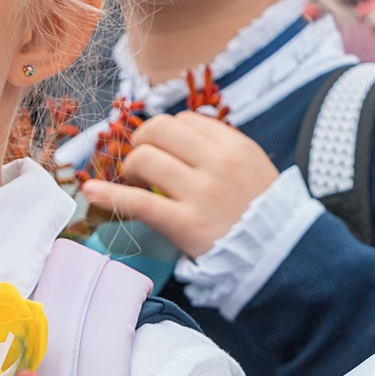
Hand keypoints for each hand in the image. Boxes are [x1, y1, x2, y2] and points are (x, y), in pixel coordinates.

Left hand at [83, 110, 281, 257]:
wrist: (282, 255)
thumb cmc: (264, 213)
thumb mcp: (254, 168)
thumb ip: (220, 150)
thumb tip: (176, 138)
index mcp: (236, 146)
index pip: (186, 120)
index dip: (168, 133)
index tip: (165, 150)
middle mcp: (219, 163)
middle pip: (160, 130)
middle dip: (142, 141)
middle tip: (141, 161)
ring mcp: (201, 193)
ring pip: (144, 159)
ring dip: (130, 168)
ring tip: (135, 183)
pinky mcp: (186, 224)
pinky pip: (138, 202)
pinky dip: (109, 196)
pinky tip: (92, 193)